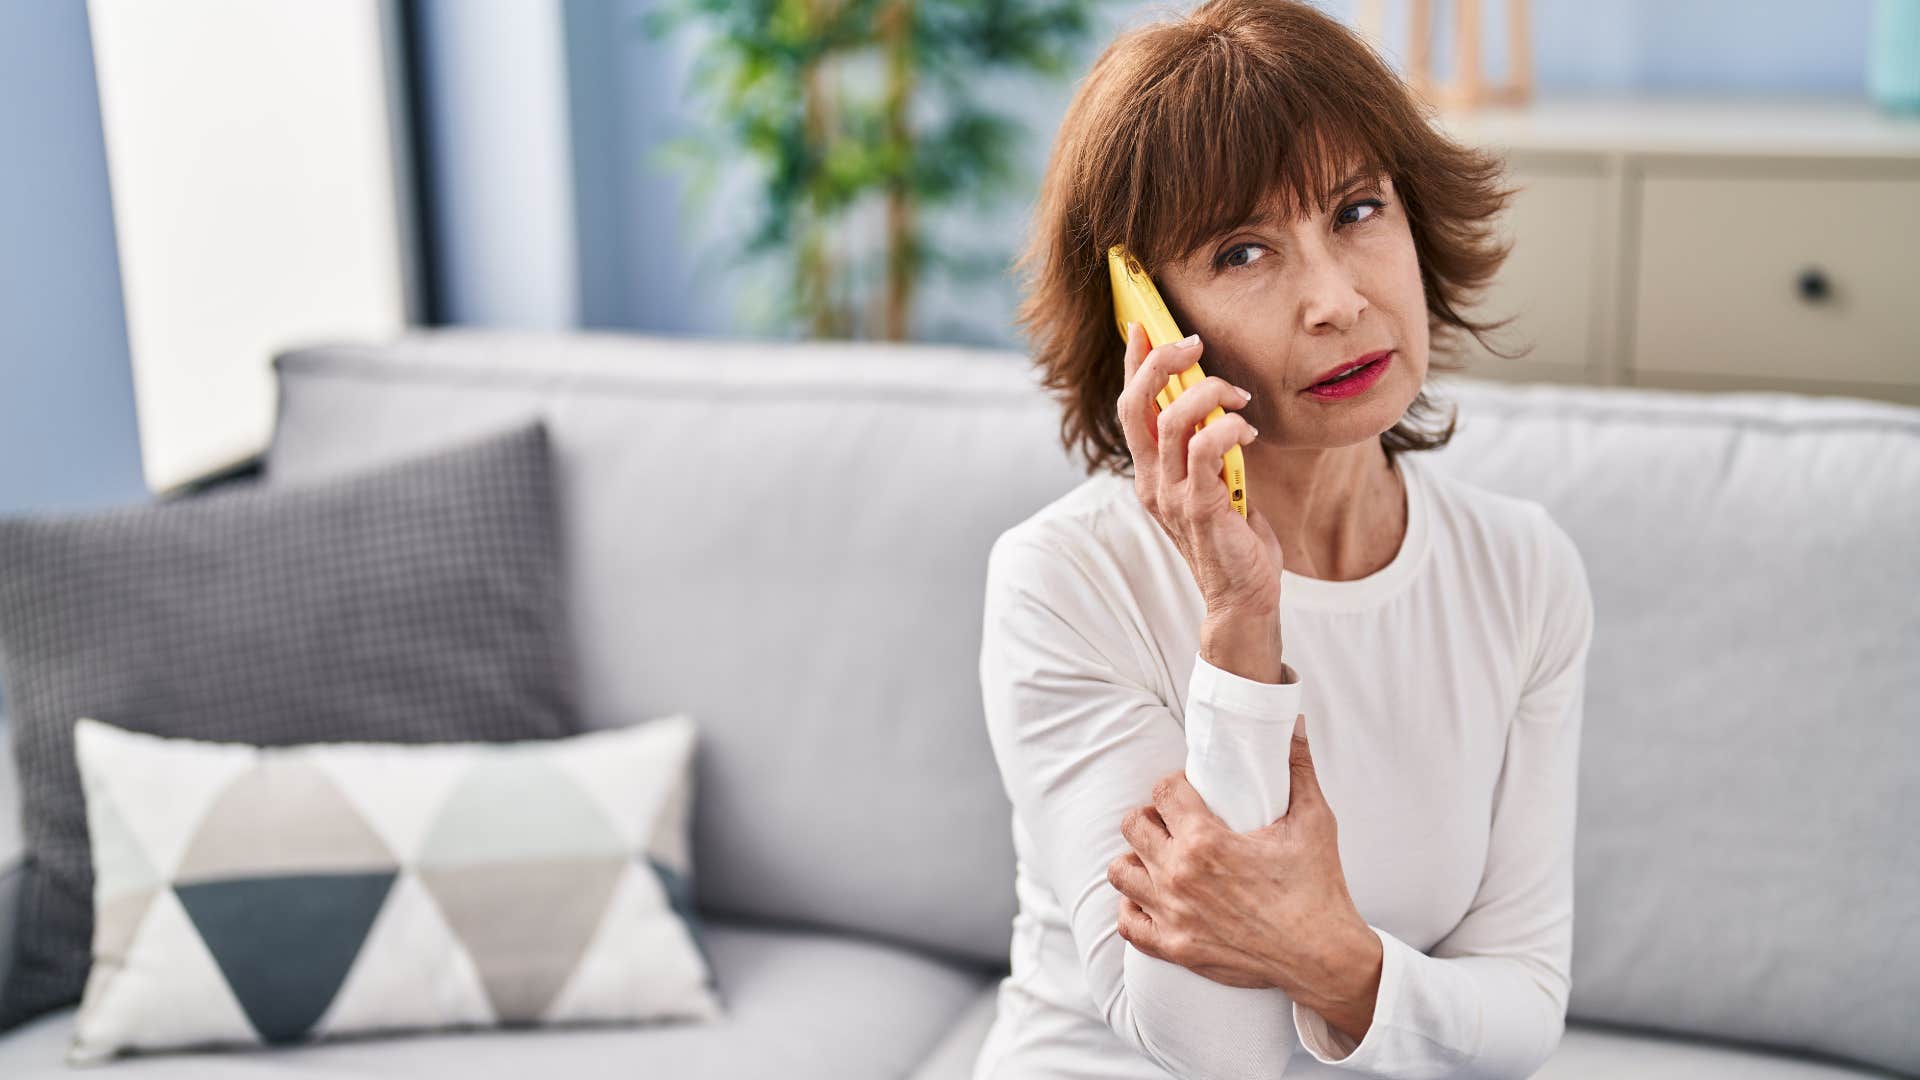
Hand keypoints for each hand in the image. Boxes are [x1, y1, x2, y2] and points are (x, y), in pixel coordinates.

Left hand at [1107, 713, 1378, 1013]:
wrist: (1323, 957)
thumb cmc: (1319, 887)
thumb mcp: (1314, 821)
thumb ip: (1298, 767)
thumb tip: (1294, 723)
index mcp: (1207, 841)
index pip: (1163, 791)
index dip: (1176, 786)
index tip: (1191, 793)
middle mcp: (1179, 876)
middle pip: (1133, 825)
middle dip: (1152, 817)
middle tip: (1177, 823)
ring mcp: (1173, 915)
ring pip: (1120, 872)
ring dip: (1137, 859)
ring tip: (1163, 858)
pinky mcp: (1175, 947)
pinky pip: (1128, 923)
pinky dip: (1135, 907)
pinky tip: (1157, 897)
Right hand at [1116, 321, 1286, 618]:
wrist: (1243, 596)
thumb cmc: (1233, 537)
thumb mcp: (1213, 482)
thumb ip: (1206, 446)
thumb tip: (1216, 398)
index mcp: (1149, 473)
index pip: (1130, 407)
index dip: (1132, 363)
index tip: (1141, 325)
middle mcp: (1150, 481)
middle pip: (1136, 405)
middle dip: (1160, 362)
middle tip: (1193, 342)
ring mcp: (1170, 496)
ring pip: (1173, 420)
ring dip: (1209, 393)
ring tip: (1239, 397)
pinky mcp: (1198, 508)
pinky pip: (1206, 449)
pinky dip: (1229, 428)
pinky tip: (1248, 432)